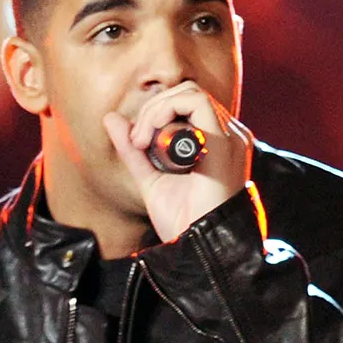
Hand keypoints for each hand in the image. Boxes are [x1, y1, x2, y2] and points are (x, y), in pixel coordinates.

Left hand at [103, 80, 252, 243]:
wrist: (198, 249)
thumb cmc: (183, 223)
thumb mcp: (150, 180)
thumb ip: (134, 150)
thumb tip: (112, 118)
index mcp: (217, 145)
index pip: (187, 106)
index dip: (156, 114)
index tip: (135, 143)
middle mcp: (228, 137)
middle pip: (187, 93)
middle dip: (153, 109)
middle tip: (136, 142)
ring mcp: (230, 138)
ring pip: (190, 93)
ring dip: (157, 109)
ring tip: (142, 140)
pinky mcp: (226, 142)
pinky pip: (196, 102)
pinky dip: (166, 110)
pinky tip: (152, 135)